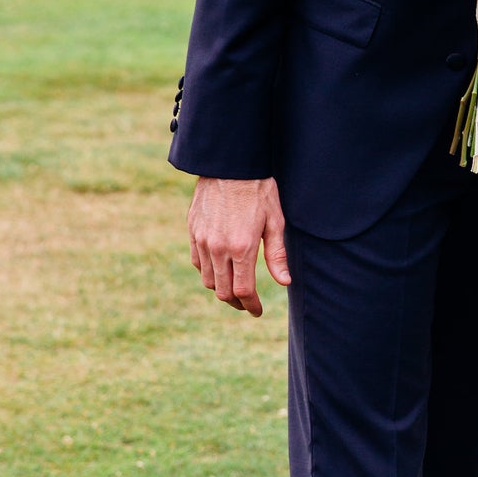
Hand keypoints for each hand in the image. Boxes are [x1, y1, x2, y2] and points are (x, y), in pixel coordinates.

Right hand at [188, 176, 289, 317]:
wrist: (230, 165)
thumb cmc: (259, 190)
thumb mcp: (275, 221)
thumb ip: (277, 255)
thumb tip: (284, 282)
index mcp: (242, 247)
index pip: (243, 291)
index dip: (251, 306)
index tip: (257, 311)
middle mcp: (218, 248)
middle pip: (223, 291)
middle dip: (237, 303)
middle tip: (247, 304)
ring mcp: (202, 240)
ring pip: (207, 279)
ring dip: (221, 289)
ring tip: (234, 289)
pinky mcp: (193, 231)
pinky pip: (197, 262)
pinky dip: (208, 272)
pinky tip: (220, 269)